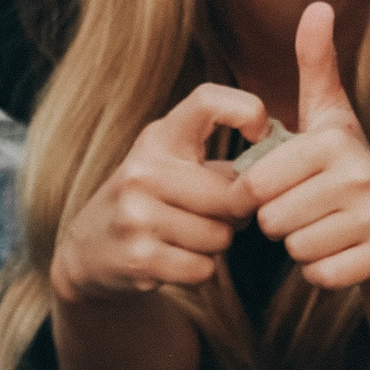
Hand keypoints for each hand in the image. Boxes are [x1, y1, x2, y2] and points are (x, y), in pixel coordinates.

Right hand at [49, 82, 264, 303]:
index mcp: (160, 137)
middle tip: (218, 215)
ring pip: (220, 236)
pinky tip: (173, 258)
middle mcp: (144, 169)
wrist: (88, 250)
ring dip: (216, 244)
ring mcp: (136, 213)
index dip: (249, 112)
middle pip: (232, 194)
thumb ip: (222, 166)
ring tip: (187, 236)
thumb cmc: (152, 202)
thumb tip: (281, 174)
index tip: (260, 136)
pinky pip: (203, 268)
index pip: (209, 100)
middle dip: (237, 212)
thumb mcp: (174, 166)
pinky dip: (198, 270)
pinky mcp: (137, 256)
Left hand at [243, 2, 369, 293]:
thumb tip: (318, 5)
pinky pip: (322, 275)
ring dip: (302, 247)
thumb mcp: (330, 117)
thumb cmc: (348, 167)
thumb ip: (315, 64)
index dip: (262, 193)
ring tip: (327, 227)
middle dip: (282, 222)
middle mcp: (364, 174)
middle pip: (274, 221)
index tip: (289, 186)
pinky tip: (342, 251)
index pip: (257, 184)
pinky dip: (324, 271)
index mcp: (336, 141)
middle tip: (310, 210)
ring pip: (296, 250)